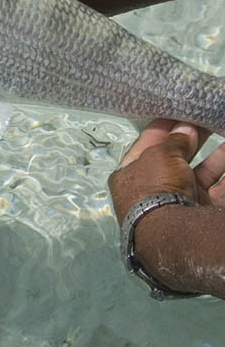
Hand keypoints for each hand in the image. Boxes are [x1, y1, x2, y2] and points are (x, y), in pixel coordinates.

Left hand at [108, 119, 224, 223]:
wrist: (178, 235)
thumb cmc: (157, 187)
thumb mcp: (160, 155)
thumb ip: (174, 141)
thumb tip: (185, 128)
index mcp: (130, 176)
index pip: (145, 145)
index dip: (161, 128)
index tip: (176, 111)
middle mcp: (153, 190)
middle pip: (175, 159)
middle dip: (191, 139)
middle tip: (203, 118)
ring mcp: (180, 203)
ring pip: (201, 173)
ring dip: (216, 155)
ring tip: (220, 128)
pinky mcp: (203, 212)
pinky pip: (218, 188)